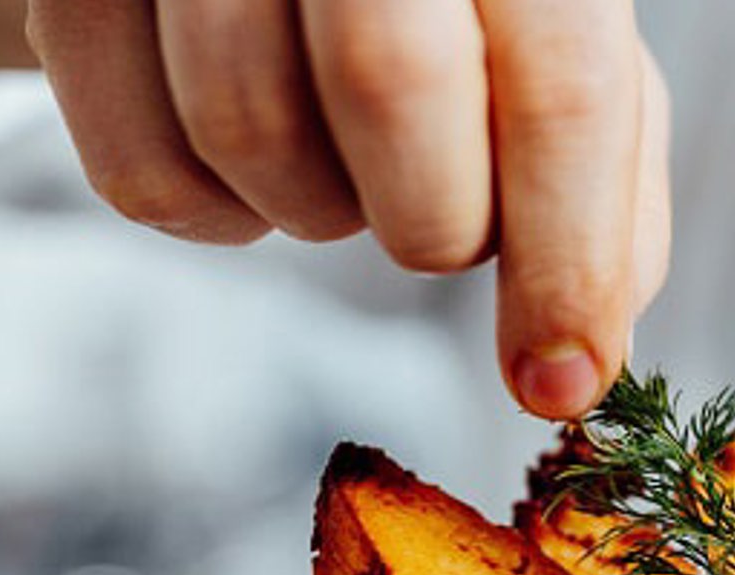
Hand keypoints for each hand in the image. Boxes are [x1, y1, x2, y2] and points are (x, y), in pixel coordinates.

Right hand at [24, 0, 670, 417]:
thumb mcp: (547, 18)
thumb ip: (595, 158)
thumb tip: (583, 344)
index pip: (557, 80)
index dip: (567, 257)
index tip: (559, 378)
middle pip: (391, 89)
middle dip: (434, 219)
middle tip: (444, 220)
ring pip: (248, 129)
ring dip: (318, 209)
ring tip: (347, 163)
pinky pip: (139, 171)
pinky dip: (211, 219)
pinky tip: (253, 165)